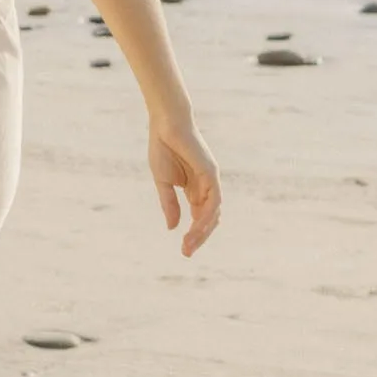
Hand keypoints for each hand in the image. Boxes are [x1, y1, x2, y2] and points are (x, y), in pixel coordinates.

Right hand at [149, 111, 220, 257]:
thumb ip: (169, 204)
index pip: (201, 218)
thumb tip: (172, 227)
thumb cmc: (163, 147)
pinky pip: (213, 199)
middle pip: (210, 219)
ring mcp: (211, 180)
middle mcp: (206, 186)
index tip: (183, 250)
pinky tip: (196, 226)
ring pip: (213, 213)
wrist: (166, 124)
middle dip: (199, 237)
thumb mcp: (163, 182)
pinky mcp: (211, 173)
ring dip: (202, 230)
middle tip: (186, 252)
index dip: (194, 235)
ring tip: (188, 243)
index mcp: (195, 189)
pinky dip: (207, 215)